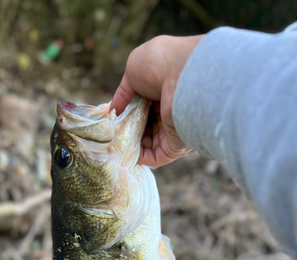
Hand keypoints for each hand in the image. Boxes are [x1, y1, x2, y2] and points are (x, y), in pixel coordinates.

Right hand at [110, 35, 204, 167]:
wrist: (183, 74)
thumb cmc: (159, 64)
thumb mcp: (133, 71)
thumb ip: (122, 93)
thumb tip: (114, 112)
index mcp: (163, 92)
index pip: (144, 109)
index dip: (128, 115)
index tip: (114, 119)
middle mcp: (171, 111)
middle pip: (146, 128)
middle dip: (128, 132)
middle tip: (113, 134)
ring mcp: (174, 129)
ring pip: (150, 145)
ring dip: (132, 146)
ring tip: (116, 144)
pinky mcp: (177, 145)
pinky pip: (157, 157)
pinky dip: (142, 158)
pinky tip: (128, 154)